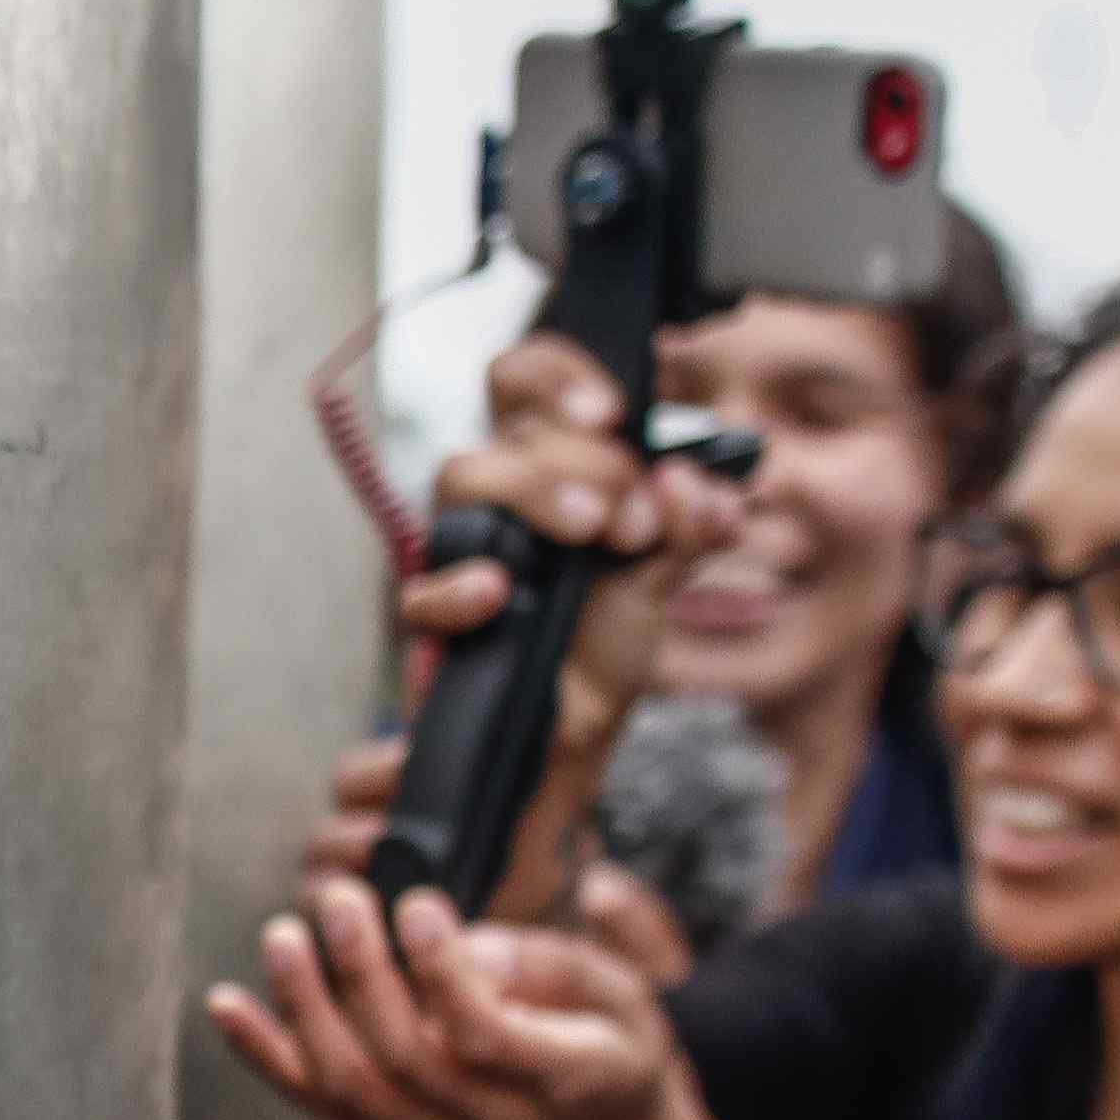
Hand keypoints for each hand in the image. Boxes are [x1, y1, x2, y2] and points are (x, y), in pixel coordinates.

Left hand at [204, 869, 686, 1119]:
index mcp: (562, 1081)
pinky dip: (264, 1054)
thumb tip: (465, 946)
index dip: (444, 974)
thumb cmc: (610, 1050)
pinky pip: (318, 1101)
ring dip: (304, 1008)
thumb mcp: (625, 998)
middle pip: (404, 1057)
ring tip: (282, 935)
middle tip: (339, 899)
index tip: (419, 905)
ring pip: (352, 1087)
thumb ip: (553, 967)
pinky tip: (222, 1004)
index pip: (485, 1038)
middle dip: (361, 973)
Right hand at [397, 338, 744, 902]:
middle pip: (504, 420)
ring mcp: (464, 553)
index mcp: (550, 470)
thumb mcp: (665, 578)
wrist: (572, 742)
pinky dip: (460, 587)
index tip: (615, 414)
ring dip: (536, 490)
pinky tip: (499, 592)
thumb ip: (690, 525)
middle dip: (582, 454)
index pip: (529, 383)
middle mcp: (501, 500)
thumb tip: (694, 483)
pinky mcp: (438, 622)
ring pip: (461, 473)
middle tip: (632, 516)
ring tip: (596, 534)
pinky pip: (425, 590)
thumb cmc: (601, 649)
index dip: (562, 377)